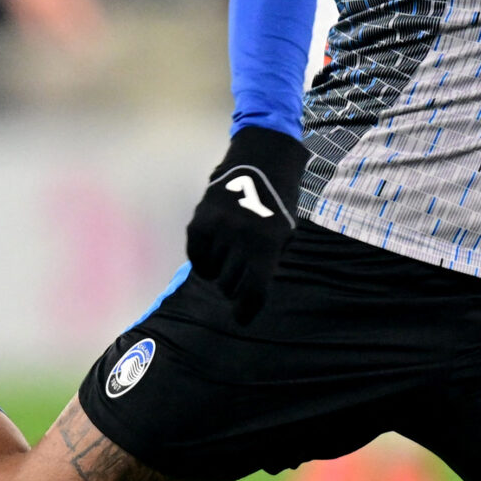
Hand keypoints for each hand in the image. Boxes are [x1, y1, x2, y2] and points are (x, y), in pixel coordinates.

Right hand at [184, 127, 308, 323]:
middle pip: (230, 285)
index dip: (247, 311)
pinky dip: (203, 262)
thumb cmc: (278, 202)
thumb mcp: (284, 234)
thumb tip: (248, 293)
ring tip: (229, 259)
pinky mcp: (199, 221)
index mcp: (266, 245)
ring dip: (220, 272)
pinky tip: (213, 256)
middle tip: (239, 281)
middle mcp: (240, 239)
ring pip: (212, 273)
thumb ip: (268, 263)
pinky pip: (195, 256)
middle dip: (235, 289)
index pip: (253, 291)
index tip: (242, 319)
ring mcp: (217, 229)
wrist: (260, 162)